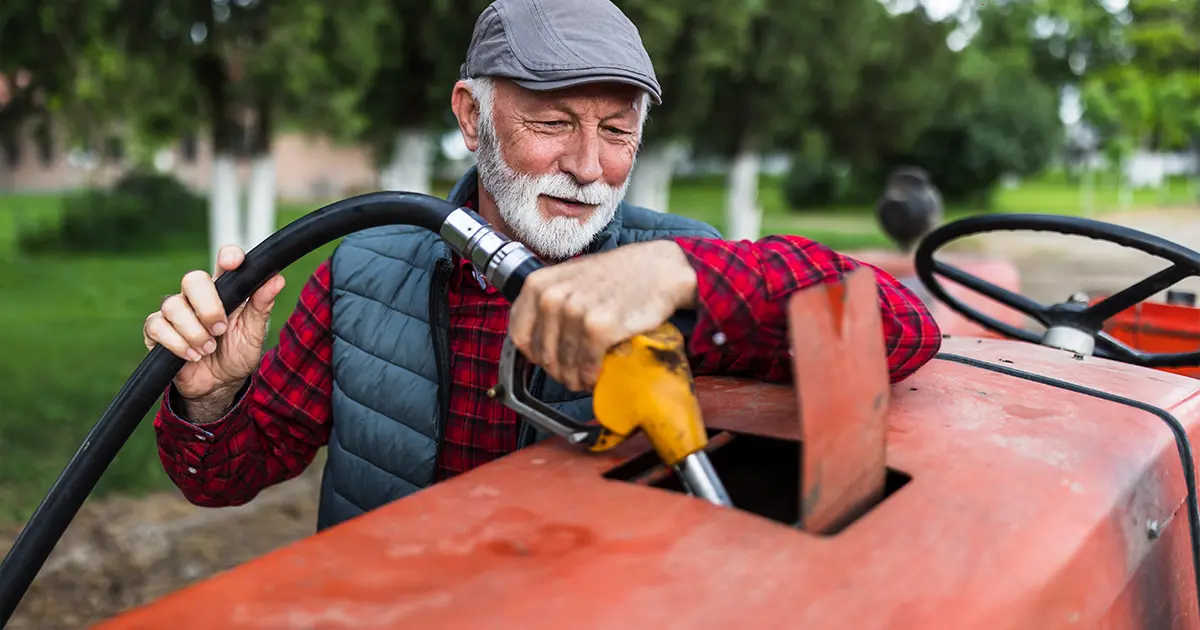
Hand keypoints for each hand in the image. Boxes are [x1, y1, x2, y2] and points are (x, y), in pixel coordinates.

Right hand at [143, 244, 285, 400]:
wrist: (219, 385)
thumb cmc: (237, 353)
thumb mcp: (254, 332)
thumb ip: (262, 306)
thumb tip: (277, 279)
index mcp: (225, 291)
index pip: (224, 261)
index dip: (228, 256)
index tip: (233, 263)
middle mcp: (197, 297)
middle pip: (192, 279)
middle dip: (208, 307)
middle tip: (220, 329)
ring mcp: (175, 312)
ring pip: (173, 305)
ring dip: (194, 332)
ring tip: (209, 349)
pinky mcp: (156, 330)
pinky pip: (156, 326)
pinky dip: (177, 344)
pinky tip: (192, 356)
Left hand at [508, 240, 697, 391]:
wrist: (657, 270)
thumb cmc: (616, 275)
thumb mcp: (570, 277)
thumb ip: (548, 300)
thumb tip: (535, 337)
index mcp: (538, 284)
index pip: (519, 334)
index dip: (533, 355)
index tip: (547, 361)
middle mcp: (552, 297)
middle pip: (543, 355)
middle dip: (557, 371)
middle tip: (571, 375)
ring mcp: (575, 312)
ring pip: (564, 365)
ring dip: (574, 379)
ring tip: (584, 379)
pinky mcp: (599, 328)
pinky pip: (586, 366)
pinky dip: (591, 378)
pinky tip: (596, 377)